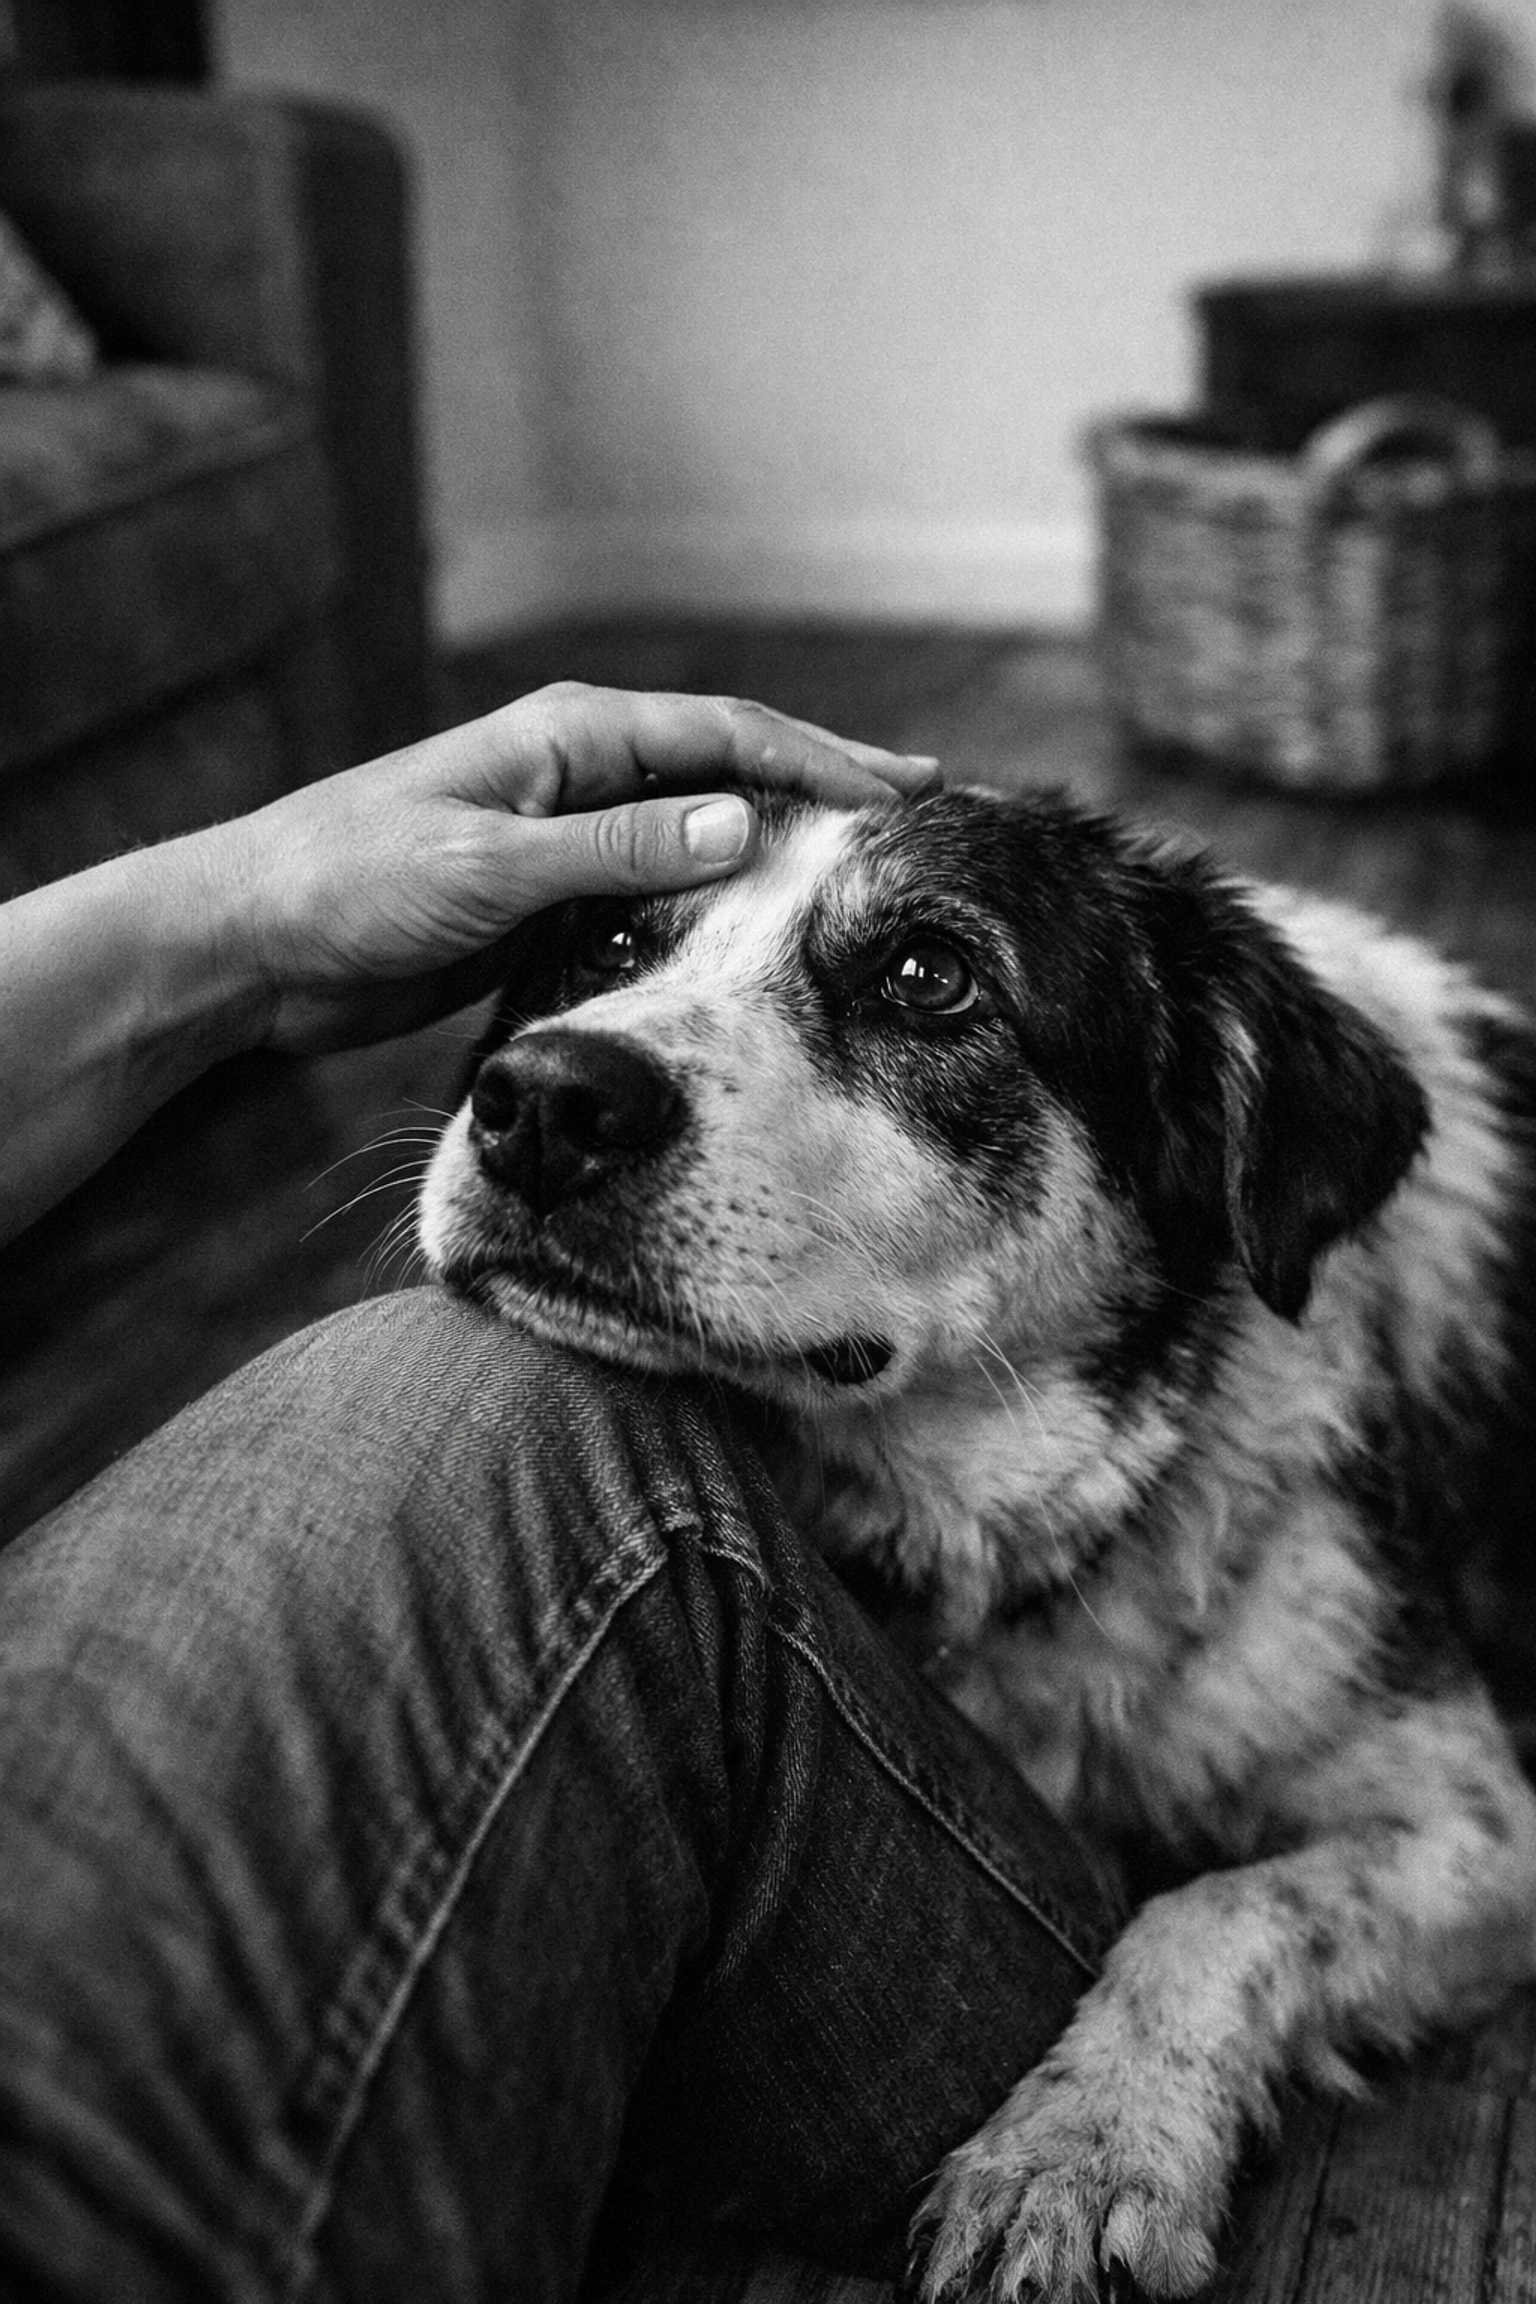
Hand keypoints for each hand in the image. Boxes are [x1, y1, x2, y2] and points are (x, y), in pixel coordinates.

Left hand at [204, 683, 940, 1055]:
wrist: (250, 942)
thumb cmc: (346, 884)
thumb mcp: (487, 869)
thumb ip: (615, 850)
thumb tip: (747, 825)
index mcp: (567, 734)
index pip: (727, 735)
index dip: (823, 761)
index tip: (906, 795)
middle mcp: (577, 771)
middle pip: (728, 769)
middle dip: (822, 786)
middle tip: (916, 810)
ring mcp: (566, 832)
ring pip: (699, 831)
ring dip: (779, 846)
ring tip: (860, 872)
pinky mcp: (547, 895)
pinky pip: (657, 888)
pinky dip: (718, 900)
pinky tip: (763, 930)